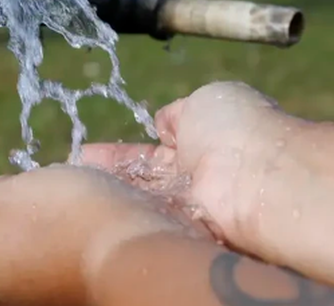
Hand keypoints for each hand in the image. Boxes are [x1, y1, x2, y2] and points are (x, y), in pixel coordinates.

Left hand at [0, 164, 201, 305]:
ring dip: (46, 213)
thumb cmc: (59, 223)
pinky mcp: (85, 285)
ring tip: (65, 194)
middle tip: (34, 186)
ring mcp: (52, 296)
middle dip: (13, 207)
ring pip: (36, 241)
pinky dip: (74, 227)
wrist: (139, 249)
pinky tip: (88, 210)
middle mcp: (14, 302)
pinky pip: (69, 248)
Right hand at [81, 81, 303, 254]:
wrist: (261, 178)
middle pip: (142, 179)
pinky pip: (147, 220)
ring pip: (141, 199)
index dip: (122, 153)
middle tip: (73, 172)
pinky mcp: (185, 232)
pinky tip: (89, 208)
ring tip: (72, 189)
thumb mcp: (204, 101)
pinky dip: (122, 213)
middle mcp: (195, 177)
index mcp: (203, 139)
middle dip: (109, 175)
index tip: (88, 153)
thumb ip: (179, 113)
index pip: (153, 150)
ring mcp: (189, 206)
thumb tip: (163, 121)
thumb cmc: (237, 129)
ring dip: (110, 193)